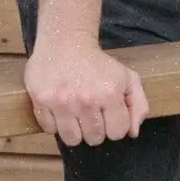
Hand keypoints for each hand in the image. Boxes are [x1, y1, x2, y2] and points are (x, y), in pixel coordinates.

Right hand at [24, 42, 149, 146]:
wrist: (65, 41)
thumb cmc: (98, 63)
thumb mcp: (127, 77)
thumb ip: (138, 104)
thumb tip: (133, 132)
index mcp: (109, 94)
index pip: (117, 133)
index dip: (114, 126)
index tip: (108, 114)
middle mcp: (85, 100)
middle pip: (94, 138)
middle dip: (95, 129)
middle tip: (91, 114)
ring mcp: (61, 102)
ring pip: (72, 139)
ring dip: (75, 131)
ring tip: (75, 115)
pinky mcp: (41, 100)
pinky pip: (49, 129)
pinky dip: (54, 123)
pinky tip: (59, 109)